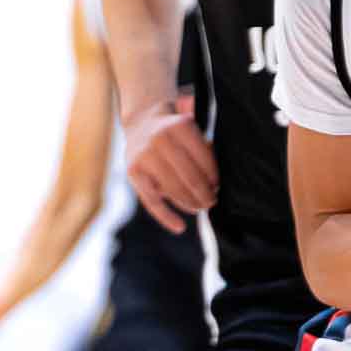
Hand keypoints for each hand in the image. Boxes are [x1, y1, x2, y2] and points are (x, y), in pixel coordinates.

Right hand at [124, 94, 217, 231]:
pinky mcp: (133, 171)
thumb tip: (214, 186)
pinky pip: (152, 200)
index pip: (204, 160)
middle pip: (190, 177)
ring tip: (199, 208)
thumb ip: (205, 152)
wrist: (142, 124)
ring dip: (190, 203)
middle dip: (204, 194)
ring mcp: (144, 155)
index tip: (217, 187)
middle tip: (211, 202)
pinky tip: (179, 227)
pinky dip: (166, 216)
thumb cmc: (175, 132)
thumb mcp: (192, 131)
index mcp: (180, 126)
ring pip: (173, 189)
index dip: (213, 178)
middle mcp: (160, 139)